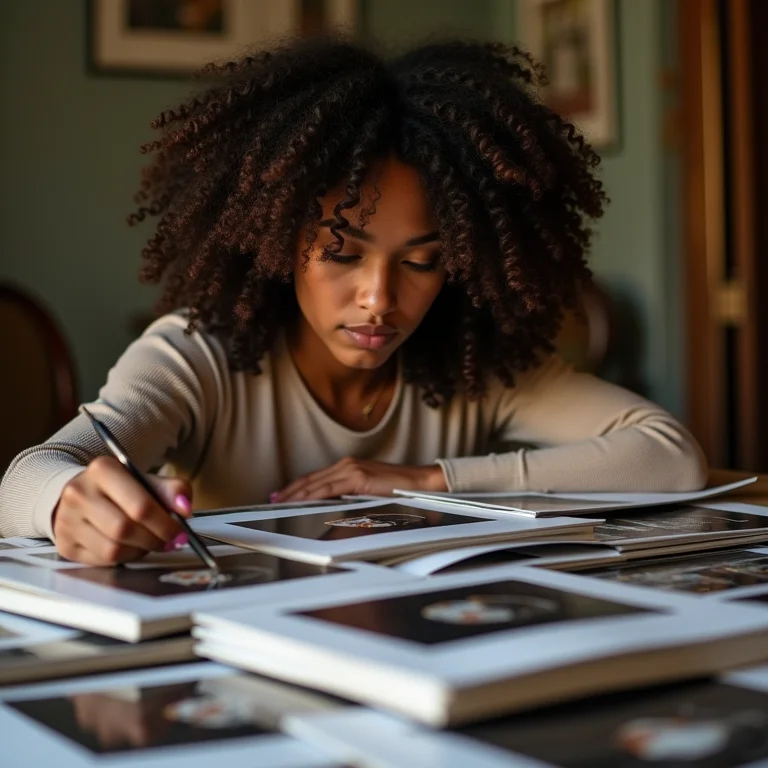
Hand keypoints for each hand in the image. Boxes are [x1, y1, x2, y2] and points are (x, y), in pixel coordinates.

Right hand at [53, 456, 192, 565]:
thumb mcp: (146, 480)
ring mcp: (67, 520)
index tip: (180, 531)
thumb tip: (185, 509)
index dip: (165, 523)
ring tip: (150, 541)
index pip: (140, 505)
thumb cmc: (120, 489)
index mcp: (102, 469)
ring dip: (141, 550)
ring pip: (114, 549)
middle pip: (125, 529)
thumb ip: (172, 490)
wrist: (81, 493)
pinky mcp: (65, 544)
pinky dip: (125, 557)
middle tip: (170, 541)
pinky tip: (131, 546)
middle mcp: (79, 493)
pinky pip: (103, 560)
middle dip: (154, 539)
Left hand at [273, 458, 447, 502]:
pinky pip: (330, 488)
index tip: (281, 494)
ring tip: (281, 501)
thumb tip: (331, 506)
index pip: (316, 478)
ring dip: (297, 493)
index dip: (297, 486)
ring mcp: (352, 469)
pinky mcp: (359, 477)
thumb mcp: (367, 491)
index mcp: (348, 467)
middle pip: (311, 479)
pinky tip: (303, 501)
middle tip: (272, 498)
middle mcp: (347, 464)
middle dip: (290, 490)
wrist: (419, 483)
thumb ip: (349, 495)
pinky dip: (313, 495)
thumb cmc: (397, 489)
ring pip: (317, 483)